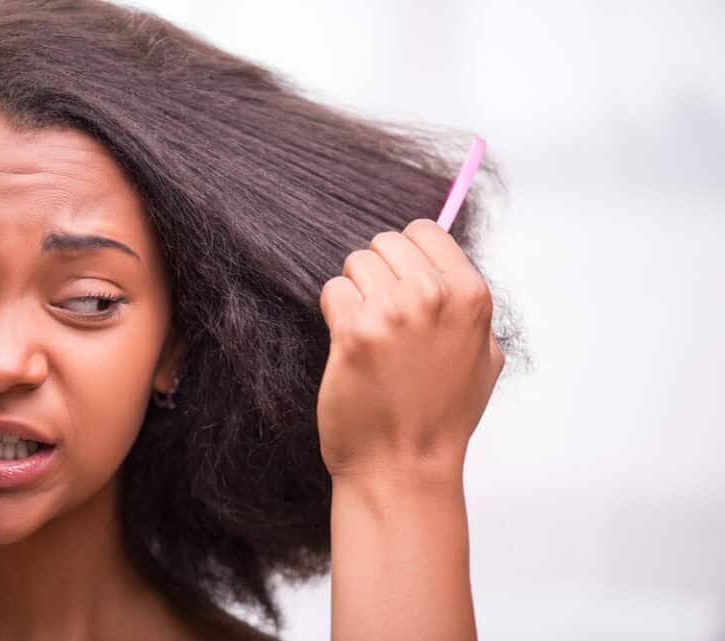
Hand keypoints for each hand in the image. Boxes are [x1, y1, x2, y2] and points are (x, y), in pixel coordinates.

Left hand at [317, 218, 504, 482]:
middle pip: (385, 242)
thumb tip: (445, 266)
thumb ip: (468, 307)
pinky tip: (350, 346)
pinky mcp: (355, 331)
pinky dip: (335, 314)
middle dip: (377, 273)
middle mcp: (434, 296)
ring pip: (354, 263)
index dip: (406, 255)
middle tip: (381, 315)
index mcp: (471, 296)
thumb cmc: (440, 417)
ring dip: (354, 293)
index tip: (400, 282)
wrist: (404, 467)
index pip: (425, 231)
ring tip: (368, 335)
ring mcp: (394, 311)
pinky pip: (333, 291)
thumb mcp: (483, 357)